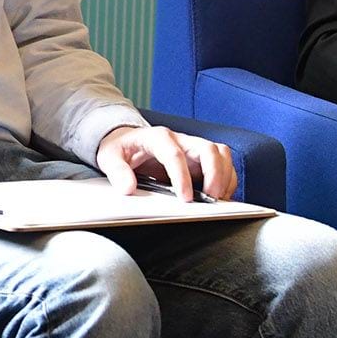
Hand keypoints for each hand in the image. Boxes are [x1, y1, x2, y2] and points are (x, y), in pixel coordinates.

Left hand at [98, 125, 236, 201]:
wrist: (126, 140)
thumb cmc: (120, 148)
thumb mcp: (109, 157)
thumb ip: (117, 171)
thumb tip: (128, 188)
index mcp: (157, 138)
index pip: (174, 154)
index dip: (182, 177)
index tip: (185, 199)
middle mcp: (179, 139)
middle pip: (208, 149)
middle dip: (215, 174)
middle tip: (211, 199)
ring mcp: (192, 147)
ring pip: (220, 154)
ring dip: (225, 176)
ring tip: (219, 199)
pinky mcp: (199, 157)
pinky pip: (222, 163)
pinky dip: (226, 179)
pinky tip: (220, 196)